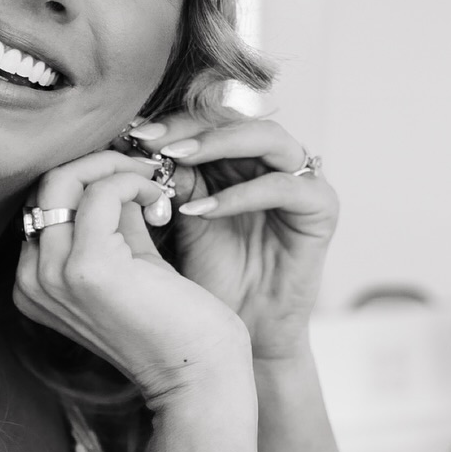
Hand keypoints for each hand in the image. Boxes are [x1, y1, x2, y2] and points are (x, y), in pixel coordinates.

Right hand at [14, 150, 250, 408]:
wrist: (196, 374)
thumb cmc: (170, 320)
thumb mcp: (128, 259)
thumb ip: (111, 218)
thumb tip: (113, 170)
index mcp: (33, 283)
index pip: (44, 203)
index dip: (87, 179)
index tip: (130, 178)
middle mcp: (32, 281)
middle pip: (46, 185)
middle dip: (96, 162)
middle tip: (142, 169)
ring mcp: (54, 275)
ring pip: (64, 180)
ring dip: (115, 166)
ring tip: (152, 181)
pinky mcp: (88, 268)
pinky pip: (101, 192)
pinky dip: (133, 181)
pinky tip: (158, 198)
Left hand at [128, 111, 338, 364]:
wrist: (245, 332)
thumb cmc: (213, 279)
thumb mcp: (184, 220)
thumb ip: (172, 180)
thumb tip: (137, 143)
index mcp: (241, 160)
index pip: (210, 120)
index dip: (170, 123)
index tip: (128, 134)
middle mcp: (274, 163)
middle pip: (238, 119)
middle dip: (189, 126)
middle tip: (148, 140)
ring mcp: (302, 181)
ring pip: (266, 137)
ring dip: (217, 144)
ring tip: (175, 159)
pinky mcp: (321, 207)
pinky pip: (283, 186)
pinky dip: (240, 194)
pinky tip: (201, 210)